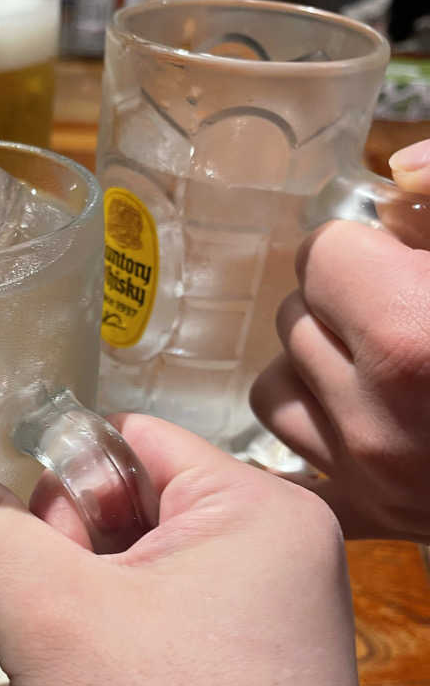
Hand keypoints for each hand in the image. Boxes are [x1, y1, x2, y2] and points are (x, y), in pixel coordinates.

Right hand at [0, 416, 428, 685]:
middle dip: (60, 551)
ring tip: (63, 669)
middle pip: (124, 504)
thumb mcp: (52, 625)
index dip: (53, 470)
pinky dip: (94, 646)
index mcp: (256, 512)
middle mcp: (266, 558)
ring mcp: (252, 627)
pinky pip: (142, 627)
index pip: (130, 440)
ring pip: (123, 573)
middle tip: (49, 624)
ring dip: (69, 606)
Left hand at [250, 138, 429, 540]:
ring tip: (376, 362)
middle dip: (341, 302)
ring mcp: (367, 474)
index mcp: (409, 334)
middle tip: (398, 309)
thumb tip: (402, 171)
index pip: (320, 254)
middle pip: (295, 315)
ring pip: (276, 385)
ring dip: (315, 365)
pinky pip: (291, 461)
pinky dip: (316, 434)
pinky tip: (357, 419)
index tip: (396, 261)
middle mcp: (374, 415)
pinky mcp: (369, 515)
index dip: (364, 248)